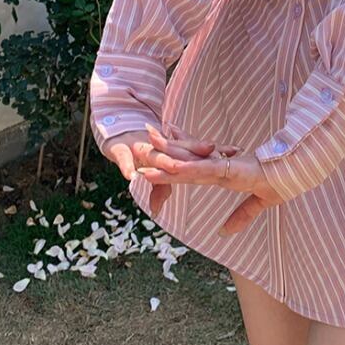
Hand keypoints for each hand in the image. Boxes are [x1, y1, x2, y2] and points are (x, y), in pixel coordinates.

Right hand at [102, 125, 217, 214]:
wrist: (112, 133)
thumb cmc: (137, 154)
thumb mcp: (152, 172)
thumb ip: (160, 189)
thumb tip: (159, 211)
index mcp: (167, 151)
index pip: (194, 151)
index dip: (213, 151)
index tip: (233, 151)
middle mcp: (156, 148)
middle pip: (178, 149)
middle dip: (195, 149)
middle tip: (211, 149)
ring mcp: (138, 149)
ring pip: (154, 154)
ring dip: (164, 160)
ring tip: (176, 166)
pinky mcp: (119, 150)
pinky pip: (124, 158)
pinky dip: (127, 166)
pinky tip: (132, 175)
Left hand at [137, 123, 285, 235]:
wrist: (297, 170)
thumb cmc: (281, 179)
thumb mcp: (259, 202)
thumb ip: (241, 216)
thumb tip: (223, 234)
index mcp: (222, 174)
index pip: (190, 169)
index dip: (170, 166)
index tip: (151, 163)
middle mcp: (218, 168)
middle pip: (183, 162)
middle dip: (159, 156)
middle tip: (136, 149)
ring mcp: (222, 167)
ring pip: (187, 164)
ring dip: (164, 158)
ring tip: (143, 150)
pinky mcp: (229, 169)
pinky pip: (203, 169)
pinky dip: (187, 168)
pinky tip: (170, 167)